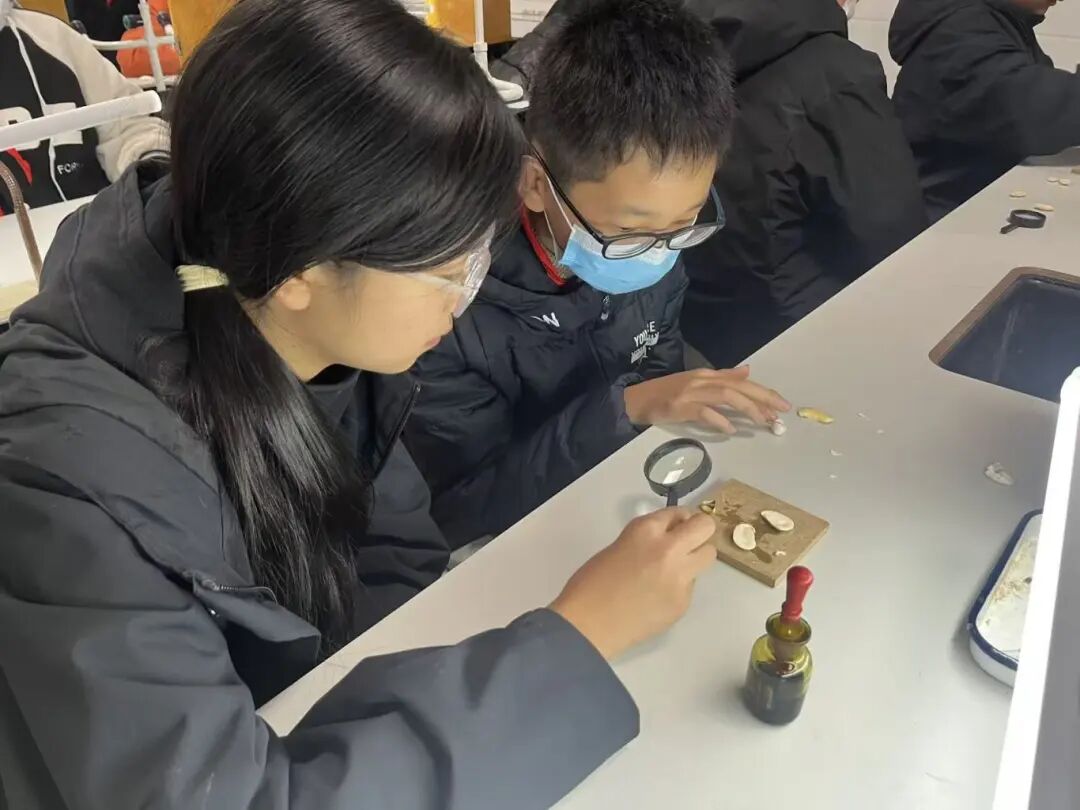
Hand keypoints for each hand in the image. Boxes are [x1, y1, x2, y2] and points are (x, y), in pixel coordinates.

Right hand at [550, 509, 716, 659]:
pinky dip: (679, 587)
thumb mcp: (619, 546)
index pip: (678, 512)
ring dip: (695, 558)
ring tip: (673, 571)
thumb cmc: (591, 584)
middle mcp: (669, 549)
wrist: (588, 625)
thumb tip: (667, 540)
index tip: (672, 528)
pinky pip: (691, 586)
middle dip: (698, 531)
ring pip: (708, 555)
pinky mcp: (683, 602)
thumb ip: (647, 539)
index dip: (676, 520)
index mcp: (646, 530)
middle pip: (705, 526)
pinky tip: (657, 597)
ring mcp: (680, 577)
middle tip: (684, 543)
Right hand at [623, 365, 790, 433]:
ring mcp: (691, 393)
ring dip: (746, 408)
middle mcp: (702, 380)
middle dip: (762, 399)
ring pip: (726, 396)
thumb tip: (747, 372)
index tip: (781, 405)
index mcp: (707, 375)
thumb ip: (722, 377)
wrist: (635, 400)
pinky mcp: (680, 407)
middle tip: (780, 414)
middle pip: (738, 387)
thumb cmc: (666, 394)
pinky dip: (719, 420)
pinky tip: (730, 430)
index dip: (763, 392)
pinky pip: (704, 412)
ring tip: (761, 422)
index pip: (741, 381)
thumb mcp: (697, 382)